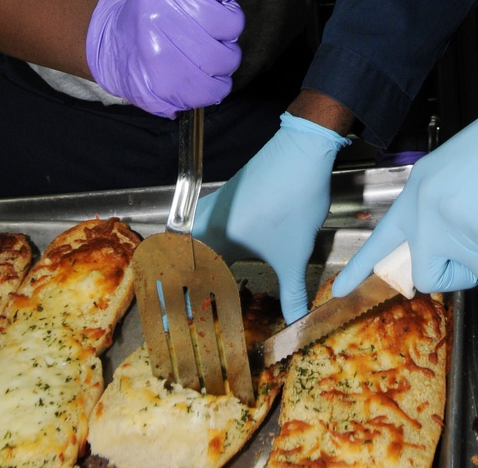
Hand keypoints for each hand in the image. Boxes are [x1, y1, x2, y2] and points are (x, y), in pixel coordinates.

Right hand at [85, 0, 243, 117]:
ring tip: (203, 52)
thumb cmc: (156, 6)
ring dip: (223, 57)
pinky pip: (218, 87)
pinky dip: (215, 82)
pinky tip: (200, 73)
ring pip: (229, 57)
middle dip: (226, 28)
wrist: (114, 46)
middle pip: (232, 22)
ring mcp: (162, 53)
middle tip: (208, 29)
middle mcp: (161, 14)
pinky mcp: (167, 86)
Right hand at [193, 112, 348, 322]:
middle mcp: (209, 219)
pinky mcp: (229, 193)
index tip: (173, 321)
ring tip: (196, 286)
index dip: (179, 298)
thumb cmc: (295, 202)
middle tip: (181, 307)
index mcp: (217, 237)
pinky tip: (219, 254)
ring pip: (192, 237)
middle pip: (181, 255)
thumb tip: (297, 324)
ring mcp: (218, 203)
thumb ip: (293, 295)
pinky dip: (204, 243)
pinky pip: (204, 223)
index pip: (188, 273)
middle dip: (179, 282)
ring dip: (191, 261)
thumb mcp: (295, 256)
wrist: (304, 152)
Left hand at [333, 74, 477, 295]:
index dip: (362, 267)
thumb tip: (455, 253)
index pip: (383, 238)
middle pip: (428, 275)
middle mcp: (425, 211)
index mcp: (418, 191)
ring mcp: (451, 225)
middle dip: (458, 273)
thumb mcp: (458, 175)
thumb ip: (445, 211)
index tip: (339, 290)